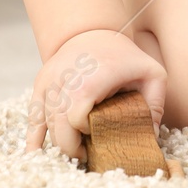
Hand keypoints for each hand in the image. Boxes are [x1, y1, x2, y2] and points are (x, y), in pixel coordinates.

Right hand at [24, 28, 167, 164]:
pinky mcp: (40, 84)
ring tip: (74, 149)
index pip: (78, 120)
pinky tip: (34, 155)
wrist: (95, 32)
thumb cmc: (125, 57)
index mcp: (91, 80)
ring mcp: (49, 81)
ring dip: (57, 141)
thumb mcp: (152, 74)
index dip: (87, 134)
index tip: (100, 137)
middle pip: (58, 126)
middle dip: (70, 147)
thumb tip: (150, 137)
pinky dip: (33, 136)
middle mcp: (65, 79)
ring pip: (44, 122)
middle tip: (85, 154)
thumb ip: (155, 104)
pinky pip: (33, 114)